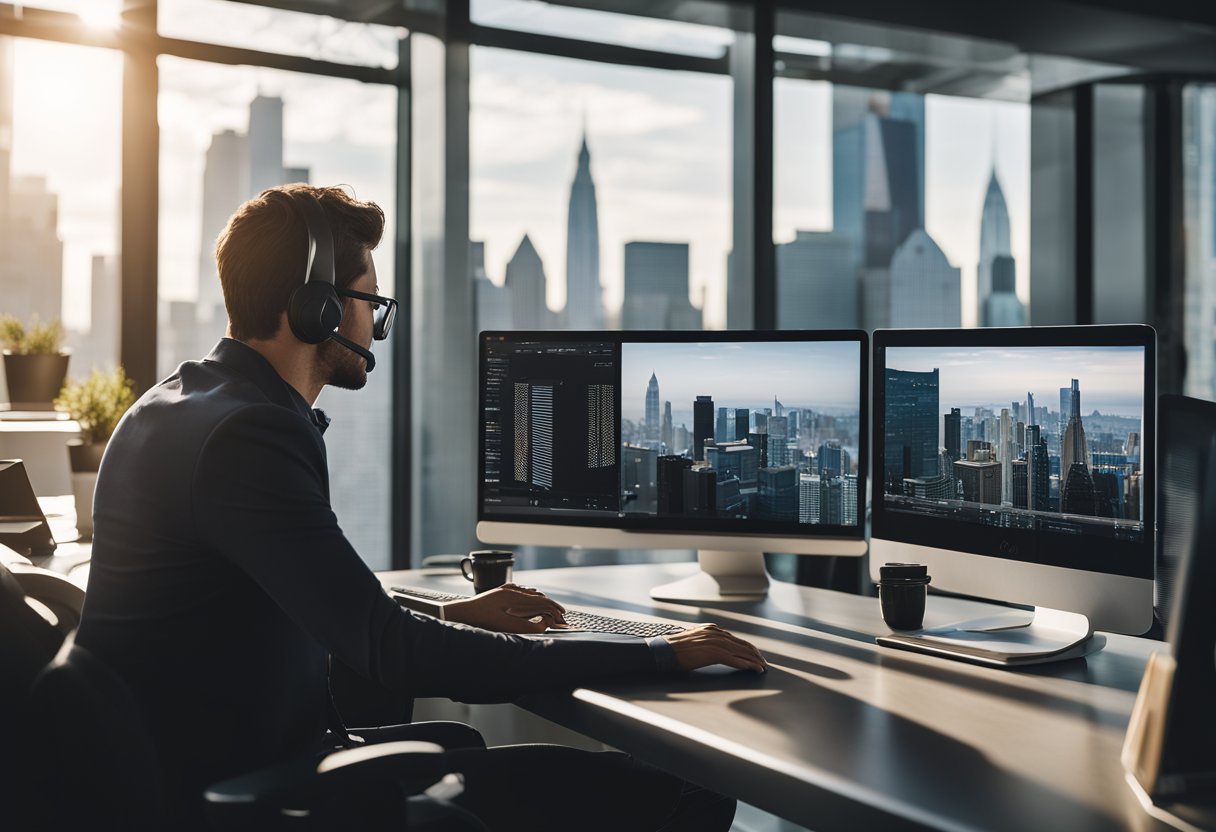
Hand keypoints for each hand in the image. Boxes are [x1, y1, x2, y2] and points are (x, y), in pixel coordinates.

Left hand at [443, 584, 568, 633]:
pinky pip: (520, 591)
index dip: (553, 609)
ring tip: (550, 607)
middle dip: (550, 605)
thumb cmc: (481, 620)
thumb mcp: (505, 626)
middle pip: (537, 596)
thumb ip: (526, 626)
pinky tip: (531, 596)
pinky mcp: (500, 592)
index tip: (562, 617)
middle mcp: (511, 590)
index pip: (540, 601)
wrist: (461, 612)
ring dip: (541, 600)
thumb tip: (544, 623)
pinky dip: (530, 595)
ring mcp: (505, 590)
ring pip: (529, 592)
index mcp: (514, 597)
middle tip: (560, 614)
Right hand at [665, 624, 766, 672]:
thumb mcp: (694, 639)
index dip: (747, 647)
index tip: (754, 654)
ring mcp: (717, 643)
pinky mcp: (715, 653)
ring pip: (742, 652)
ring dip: (754, 660)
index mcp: (712, 629)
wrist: (665, 650)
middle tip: (762, 662)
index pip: (735, 639)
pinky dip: (747, 665)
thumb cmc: (675, 648)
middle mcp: (716, 633)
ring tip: (762, 667)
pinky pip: (736, 660)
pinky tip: (753, 669)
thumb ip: (706, 640)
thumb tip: (713, 648)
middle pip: (742, 644)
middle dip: (754, 654)